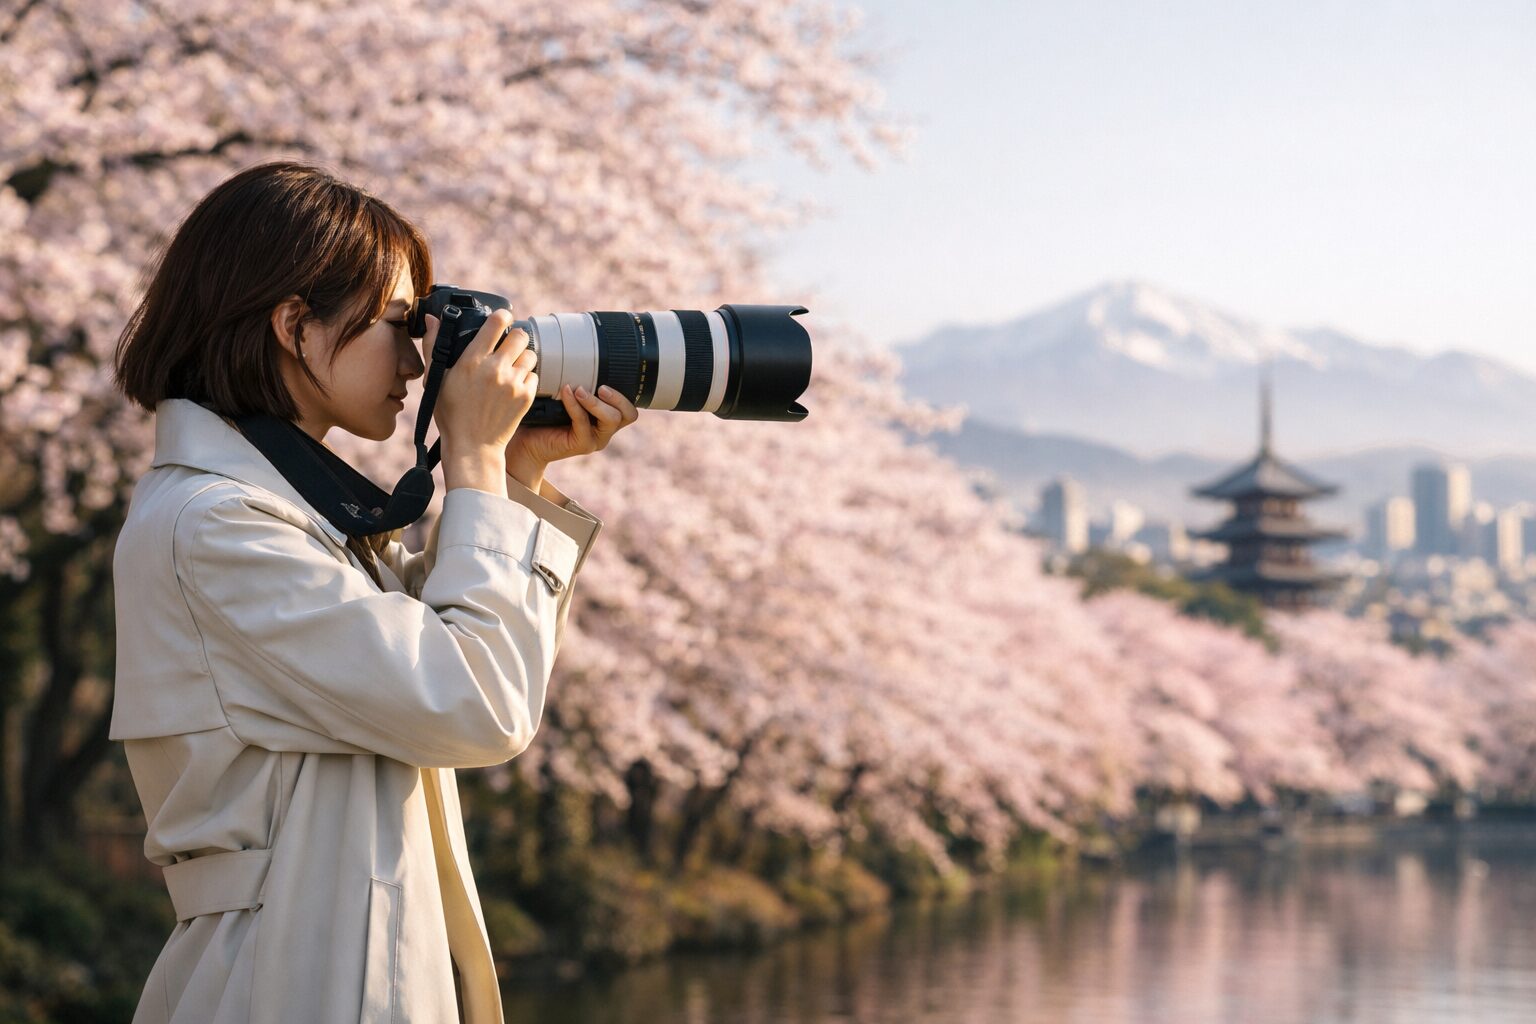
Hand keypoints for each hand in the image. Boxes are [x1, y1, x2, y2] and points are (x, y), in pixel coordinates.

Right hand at [433, 310, 538, 456]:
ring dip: (522, 358)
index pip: (497, 323)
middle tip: (509, 345)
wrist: (473, 446)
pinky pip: (534, 376)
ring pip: (530, 355)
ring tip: (511, 367)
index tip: (502, 318)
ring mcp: (513, 383)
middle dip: (516, 337)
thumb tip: (433, 319)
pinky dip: (527, 378)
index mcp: (472, 360)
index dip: (502, 316)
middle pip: (521, 335)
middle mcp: (496, 369)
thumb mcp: (437, 379)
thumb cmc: (451, 413)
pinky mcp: (526, 397)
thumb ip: (435, 346)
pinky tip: (514, 386)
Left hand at [505, 382, 639, 482]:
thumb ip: (578, 381)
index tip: (611, 374)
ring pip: (611, 420)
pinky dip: (575, 405)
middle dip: (618, 398)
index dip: (626, 393)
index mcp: (606, 416)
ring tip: (580, 390)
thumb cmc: (543, 414)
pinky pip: (584, 422)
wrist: (526, 439)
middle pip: (629, 414)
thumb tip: (578, 348)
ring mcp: (595, 439)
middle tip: (601, 387)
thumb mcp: (565, 394)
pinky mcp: (582, 445)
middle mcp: (605, 429)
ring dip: (596, 402)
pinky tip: (565, 392)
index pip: (630, 407)